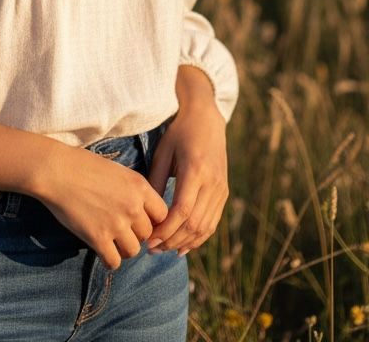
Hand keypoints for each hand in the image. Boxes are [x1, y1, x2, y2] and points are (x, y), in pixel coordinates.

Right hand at [32, 144, 168, 270]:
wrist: (56, 170)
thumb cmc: (82, 165)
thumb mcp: (117, 170)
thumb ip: (133, 190)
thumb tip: (142, 210)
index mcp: (139, 186)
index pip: (162, 214)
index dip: (153, 220)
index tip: (141, 221)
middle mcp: (132, 206)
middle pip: (147, 234)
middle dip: (136, 234)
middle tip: (122, 231)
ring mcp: (116, 224)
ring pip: (133, 250)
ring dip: (124, 249)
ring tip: (112, 242)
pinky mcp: (98, 238)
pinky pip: (114, 262)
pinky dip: (109, 260)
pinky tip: (102, 251)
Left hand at [146, 66, 228, 256]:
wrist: (207, 119)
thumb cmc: (179, 133)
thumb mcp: (163, 152)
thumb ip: (155, 181)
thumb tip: (144, 212)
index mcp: (195, 170)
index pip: (182, 210)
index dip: (166, 230)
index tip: (149, 239)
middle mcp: (212, 182)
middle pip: (194, 223)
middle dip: (172, 241)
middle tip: (151, 249)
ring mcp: (221, 189)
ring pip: (205, 227)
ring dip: (184, 243)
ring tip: (164, 249)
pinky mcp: (223, 193)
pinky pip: (212, 222)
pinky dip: (198, 238)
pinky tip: (182, 246)